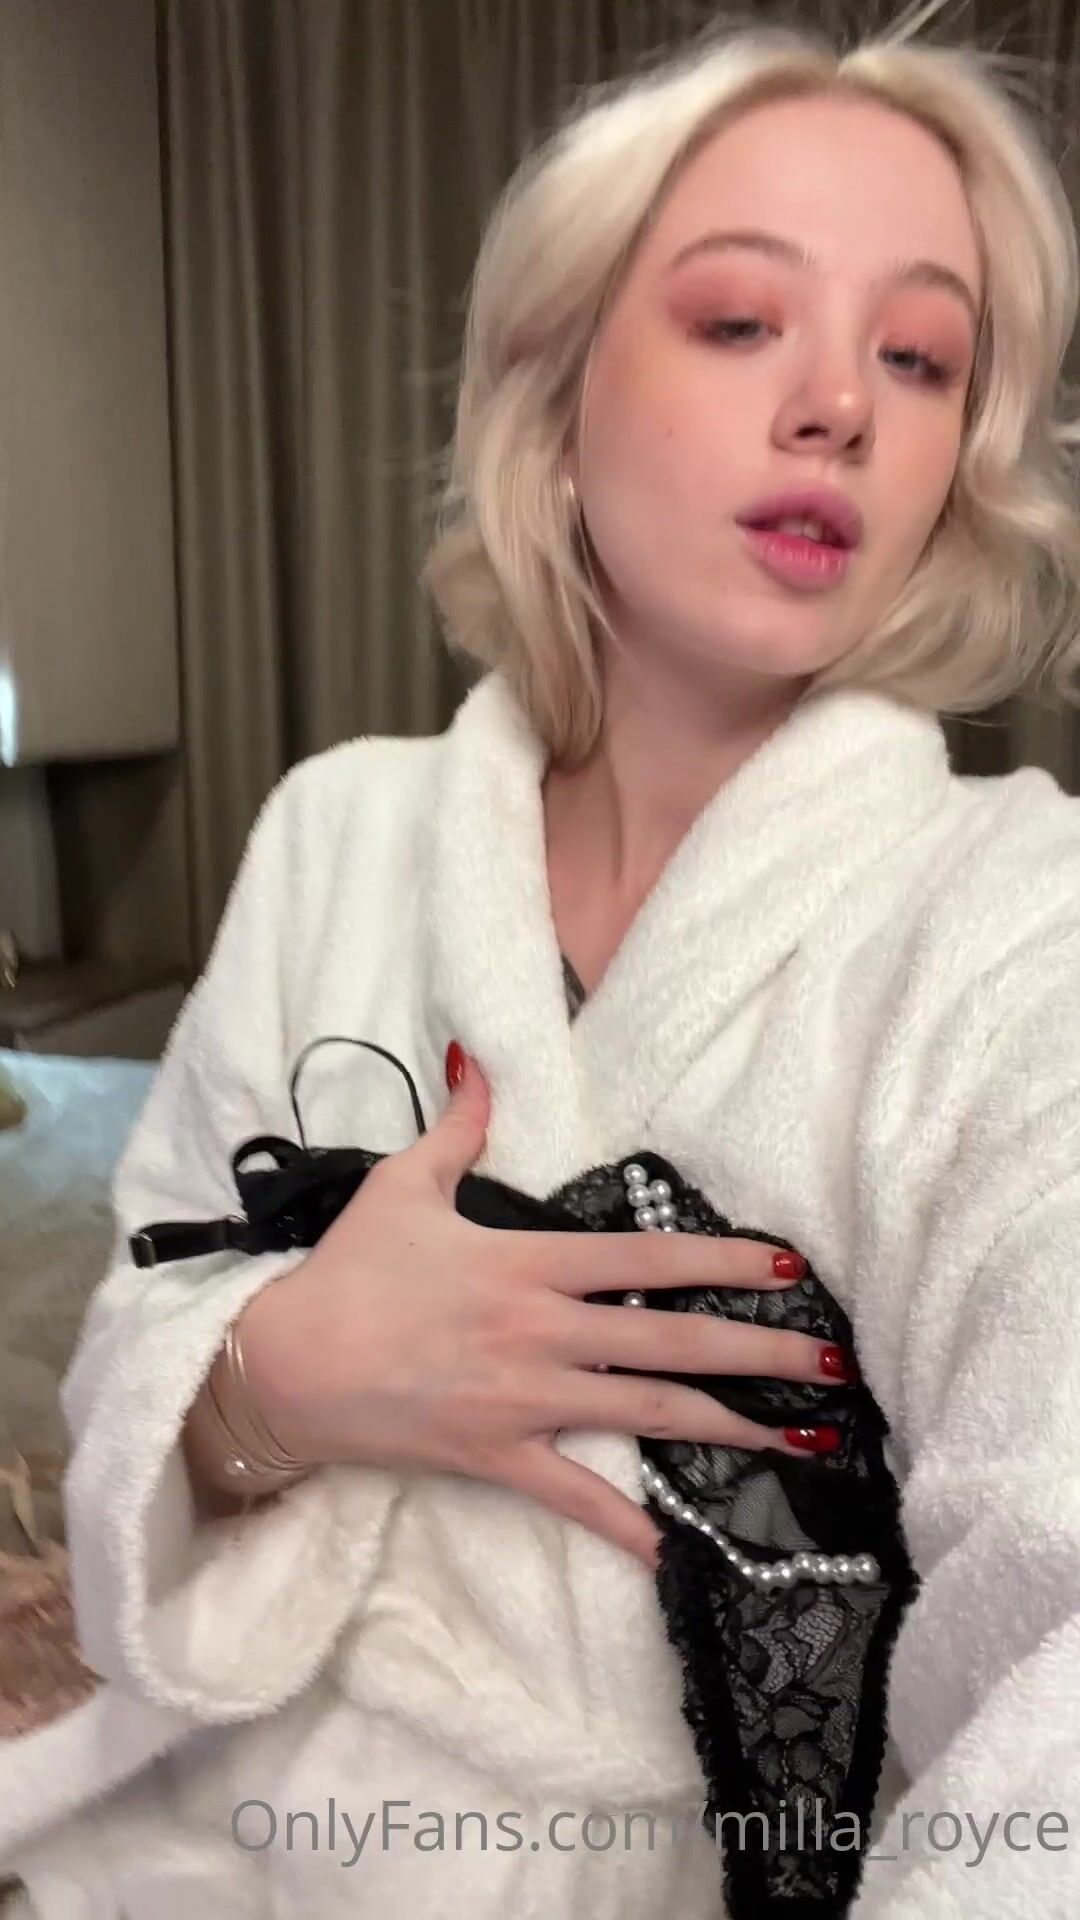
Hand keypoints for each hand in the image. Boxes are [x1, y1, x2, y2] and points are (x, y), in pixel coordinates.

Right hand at [236, 1051, 843, 1568]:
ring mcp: (524, 1401)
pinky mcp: (498, 1457)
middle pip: (669, 1340)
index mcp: (526, 1264)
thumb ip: (456, 1124)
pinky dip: (627, 1528)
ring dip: (730, 1426)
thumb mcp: (402, 1185)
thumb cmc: (348, 1273)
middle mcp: (540, 1333)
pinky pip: (575, 1497)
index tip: (787, 1268)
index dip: (722, 1262)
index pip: (644, 1259)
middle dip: (759, 1352)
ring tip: (801, 1438)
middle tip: (834, 1364)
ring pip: (646, 1413)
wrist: (285, 1366)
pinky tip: (681, 1555)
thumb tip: (475, 1057)